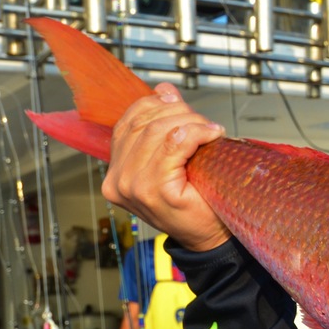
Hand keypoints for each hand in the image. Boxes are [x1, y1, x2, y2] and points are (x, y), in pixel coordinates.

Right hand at [103, 84, 230, 251]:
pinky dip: (196, 132)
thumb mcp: (175, 158)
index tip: (179, 105)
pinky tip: (212, 135)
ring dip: (191, 122)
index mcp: (116, 172)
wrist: (211, 238)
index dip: (154, 105)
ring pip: (159, 131)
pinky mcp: (154, 190)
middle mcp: (117, 180)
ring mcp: (132, 187)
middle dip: (178, 113)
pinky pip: (174, 144)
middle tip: (203, 122)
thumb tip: (164, 90)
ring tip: (210, 130)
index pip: (126, 122)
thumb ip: (164, 126)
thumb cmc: (196, 201)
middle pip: (143, 124)